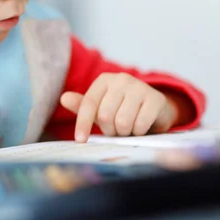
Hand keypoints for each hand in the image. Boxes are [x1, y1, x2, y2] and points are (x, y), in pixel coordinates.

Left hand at [61, 72, 177, 141]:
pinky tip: (141, 126)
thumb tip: (63, 98)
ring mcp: (140, 87)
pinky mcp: (156, 99)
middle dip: (109, 130)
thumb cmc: (122, 109)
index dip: (83, 123)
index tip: (80, 140)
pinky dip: (138, 132)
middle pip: (105, 115)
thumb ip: (82, 106)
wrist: (155, 109)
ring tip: (127, 128)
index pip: (89, 103)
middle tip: (115, 130)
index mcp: (104, 80)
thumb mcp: (100, 108)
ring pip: (122, 122)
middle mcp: (121, 79)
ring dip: (123, 132)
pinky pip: (140, 124)